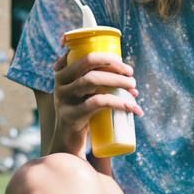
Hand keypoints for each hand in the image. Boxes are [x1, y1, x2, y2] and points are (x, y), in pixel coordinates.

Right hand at [50, 40, 142, 154]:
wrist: (68, 140)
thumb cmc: (83, 112)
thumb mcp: (85, 93)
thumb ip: (99, 80)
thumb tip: (130, 79)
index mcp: (63, 71)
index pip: (82, 53)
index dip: (103, 53)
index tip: (122, 60)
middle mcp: (60, 82)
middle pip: (88, 62)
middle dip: (113, 64)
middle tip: (131, 73)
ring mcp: (63, 98)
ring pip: (92, 79)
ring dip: (117, 80)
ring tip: (133, 87)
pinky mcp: (71, 115)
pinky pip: (97, 102)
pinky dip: (118, 102)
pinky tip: (132, 107)